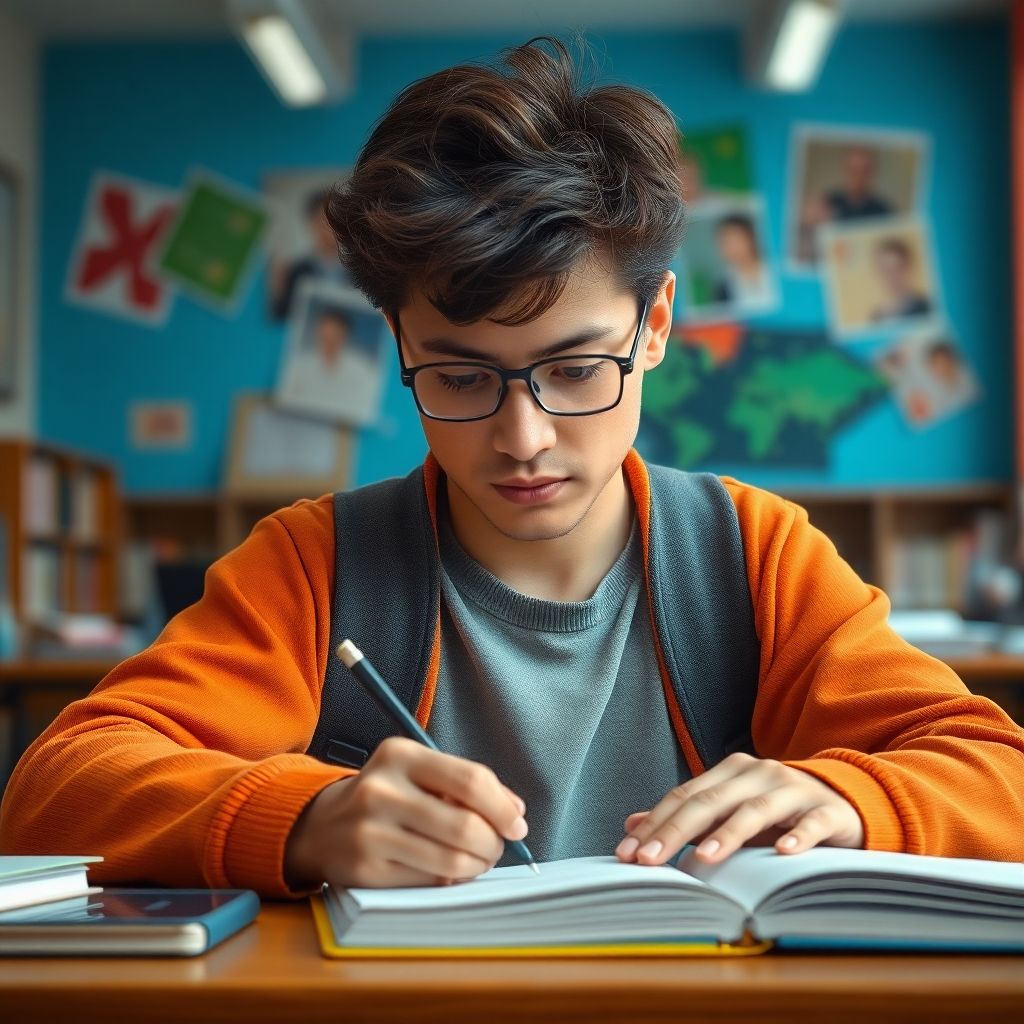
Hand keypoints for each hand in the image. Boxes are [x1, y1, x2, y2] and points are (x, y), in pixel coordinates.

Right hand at [285, 736, 527, 888]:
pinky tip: (447, 872)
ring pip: (451, 860)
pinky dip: (450, 881)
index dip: (502, 807)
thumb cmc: (385, 795)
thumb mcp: (418, 772)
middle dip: (493, 843)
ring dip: (477, 865)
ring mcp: (370, 832)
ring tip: (477, 860)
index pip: (470, 780)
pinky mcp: (366, 870)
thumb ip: (466, 784)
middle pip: (465, 825)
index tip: (517, 824)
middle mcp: (381, 790)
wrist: (321, 825)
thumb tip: (514, 811)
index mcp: (400, 755)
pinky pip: (429, 883)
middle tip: (497, 847)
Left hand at [615, 753, 863, 865]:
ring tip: (704, 857)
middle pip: (711, 800)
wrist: (844, 802)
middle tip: (651, 860)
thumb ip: (685, 819)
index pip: (685, 795)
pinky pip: (812, 823)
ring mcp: (794, 790)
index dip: (655, 822)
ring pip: (756, 809)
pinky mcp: (828, 811)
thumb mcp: (730, 812)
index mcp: (731, 771)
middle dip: (676, 831)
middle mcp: (759, 773)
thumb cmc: (778, 813)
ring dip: (728, 833)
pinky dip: (798, 837)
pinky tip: (783, 853)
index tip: (628, 852)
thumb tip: (633, 825)